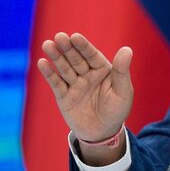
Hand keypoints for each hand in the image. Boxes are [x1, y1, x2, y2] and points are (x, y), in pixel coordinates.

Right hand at [37, 32, 133, 156]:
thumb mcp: (123, 92)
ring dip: (56, 56)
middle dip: (67, 48)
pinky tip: (42, 63)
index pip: (91, 55)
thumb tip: (127, 49)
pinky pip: (56, 83)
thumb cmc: (116, 111)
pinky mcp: (64, 96)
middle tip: (59, 36)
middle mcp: (87, 74)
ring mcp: (74, 84)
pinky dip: (49, 74)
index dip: (83, 46)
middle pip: (75, 58)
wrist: (103, 134)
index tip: (75, 37)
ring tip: (47, 45)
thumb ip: (122, 71)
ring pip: (64, 68)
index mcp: (102, 69)